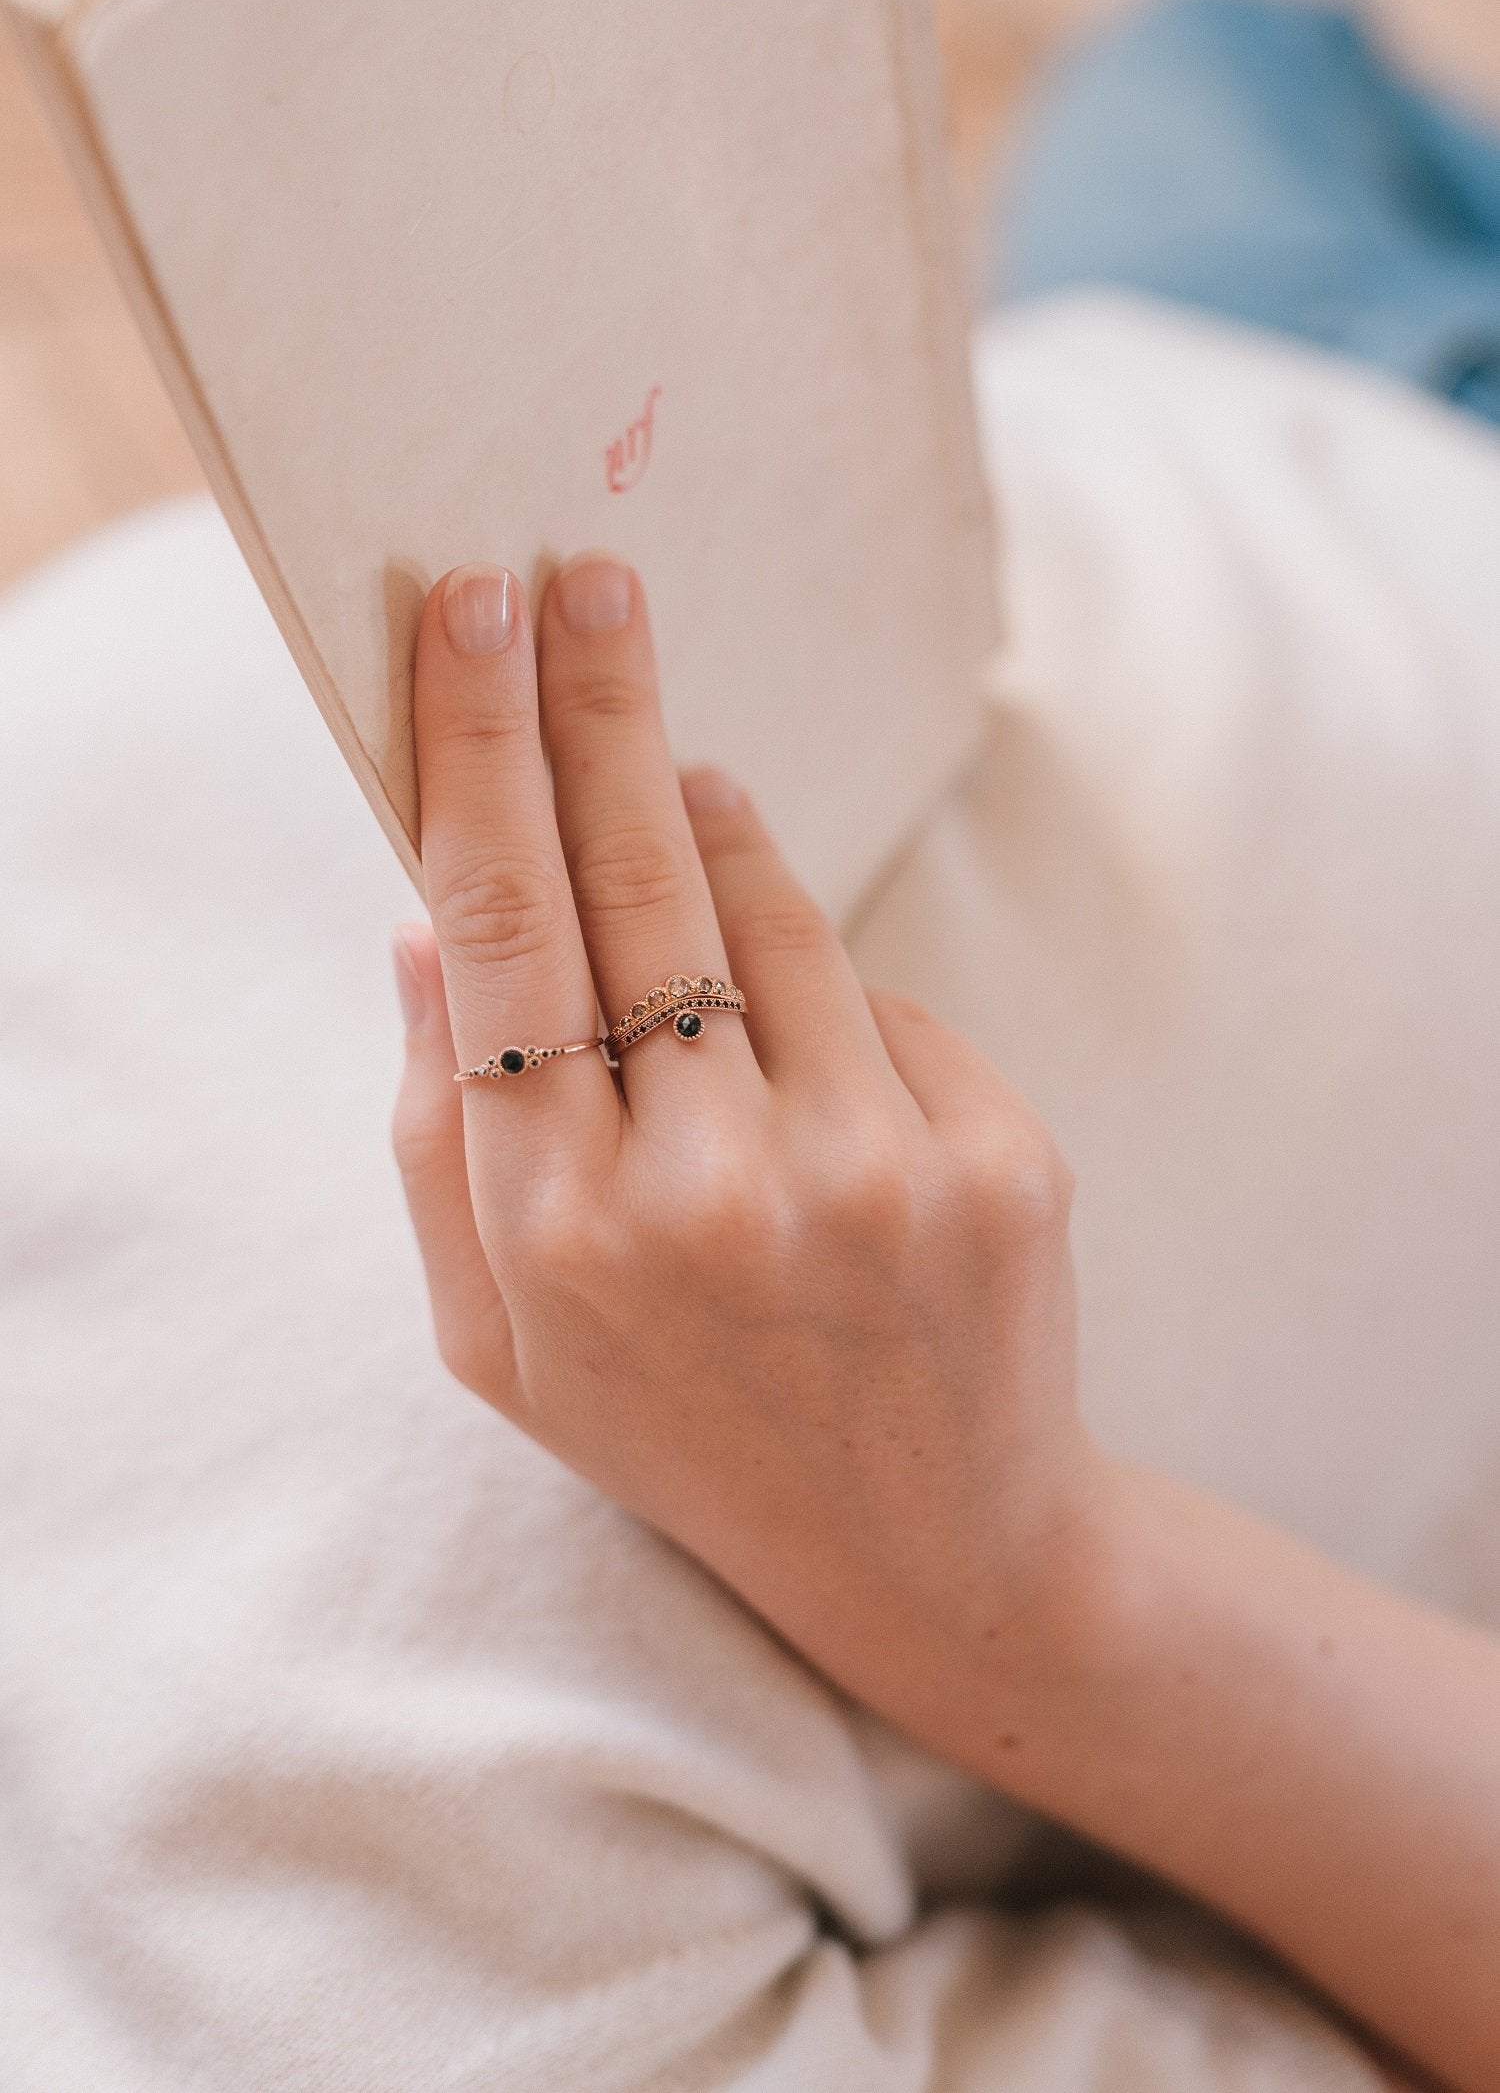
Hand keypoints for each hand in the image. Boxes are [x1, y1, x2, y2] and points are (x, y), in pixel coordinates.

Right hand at [391, 554, 1104, 1751]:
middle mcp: (705, 1188)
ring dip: (719, 826)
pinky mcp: (997, 1163)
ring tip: (687, 786)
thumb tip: (420, 922)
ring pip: (774, 913)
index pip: (502, 926)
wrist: (932, 1551)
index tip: (474, 612)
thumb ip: (428, 1138)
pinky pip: (889, 1002)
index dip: (483, 750)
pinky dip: (839, 1003)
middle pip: (638, 874)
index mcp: (551, 1227)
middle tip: (585, 576)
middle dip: (600, 701)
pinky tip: (824, 1076)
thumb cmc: (685, 1426)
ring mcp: (867, 1172)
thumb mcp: (499, 1339)